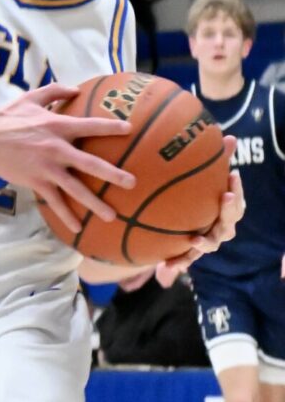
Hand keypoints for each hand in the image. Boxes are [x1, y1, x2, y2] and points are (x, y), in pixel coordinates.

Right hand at [0, 82, 134, 233]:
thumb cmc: (7, 116)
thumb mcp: (31, 97)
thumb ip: (55, 91)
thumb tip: (76, 89)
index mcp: (57, 125)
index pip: (90, 126)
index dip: (111, 127)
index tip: (129, 129)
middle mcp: (56, 148)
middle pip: (91, 164)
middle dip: (114, 174)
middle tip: (132, 182)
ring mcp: (47, 168)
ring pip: (76, 189)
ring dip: (95, 204)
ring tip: (112, 216)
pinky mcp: (36, 182)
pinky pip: (55, 201)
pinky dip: (67, 215)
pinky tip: (78, 228)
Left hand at [156, 136, 244, 277]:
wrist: (176, 223)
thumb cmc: (197, 196)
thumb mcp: (204, 178)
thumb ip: (217, 160)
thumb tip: (230, 136)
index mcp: (224, 210)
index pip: (237, 202)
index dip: (237, 190)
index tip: (233, 174)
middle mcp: (219, 227)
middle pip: (228, 224)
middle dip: (228, 211)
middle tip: (226, 197)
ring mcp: (206, 241)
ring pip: (210, 245)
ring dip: (204, 242)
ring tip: (195, 239)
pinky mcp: (189, 253)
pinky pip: (185, 259)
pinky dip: (178, 262)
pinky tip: (165, 265)